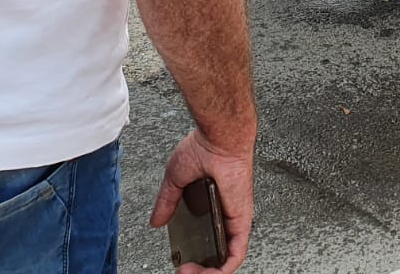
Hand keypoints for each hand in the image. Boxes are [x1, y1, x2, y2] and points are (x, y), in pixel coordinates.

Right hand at [152, 127, 253, 273]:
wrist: (219, 138)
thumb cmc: (204, 147)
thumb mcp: (177, 179)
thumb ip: (167, 202)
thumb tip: (157, 220)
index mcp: (209, 204)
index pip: (203, 236)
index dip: (191, 252)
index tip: (178, 260)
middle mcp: (223, 214)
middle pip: (215, 251)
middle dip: (198, 267)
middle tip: (183, 270)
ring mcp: (233, 218)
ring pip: (226, 256)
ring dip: (209, 271)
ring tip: (190, 273)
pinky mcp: (242, 219)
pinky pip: (238, 251)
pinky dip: (225, 266)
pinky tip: (212, 273)